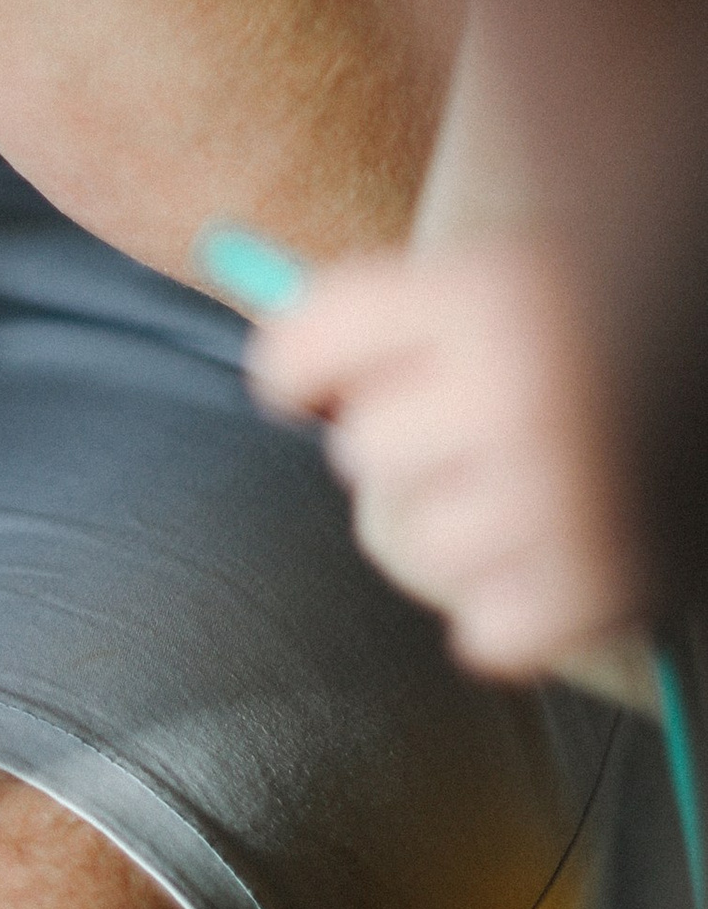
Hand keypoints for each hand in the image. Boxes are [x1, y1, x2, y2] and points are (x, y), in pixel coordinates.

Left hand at [250, 237, 646, 679]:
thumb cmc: (579, 304)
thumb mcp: (481, 273)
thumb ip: (372, 324)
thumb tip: (285, 393)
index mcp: (481, 291)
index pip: (298, 350)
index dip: (296, 368)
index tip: (308, 380)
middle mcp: (526, 391)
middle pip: (362, 448)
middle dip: (404, 431)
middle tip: (479, 408)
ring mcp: (575, 495)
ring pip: (417, 542)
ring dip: (453, 518)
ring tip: (525, 476)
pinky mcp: (623, 579)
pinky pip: (494, 636)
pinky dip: (507, 609)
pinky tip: (544, 553)